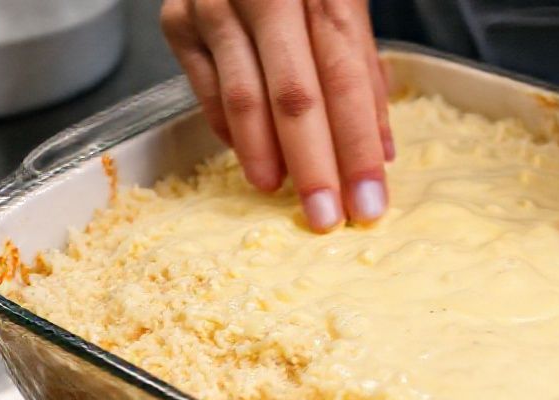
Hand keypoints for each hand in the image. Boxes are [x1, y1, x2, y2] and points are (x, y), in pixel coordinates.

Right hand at [160, 0, 393, 231]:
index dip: (358, 146)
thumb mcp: (345, 1)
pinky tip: (252, 156)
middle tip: (327, 219)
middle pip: (295, 95)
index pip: (347, 79)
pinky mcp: (177, 19)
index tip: (369, 201)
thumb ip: (363, 69)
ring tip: (282, 194)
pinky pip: (205, 89)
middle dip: (315, 167)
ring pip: (244, 97)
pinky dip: (230, 129)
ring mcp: (215, 3)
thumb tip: (381, 150)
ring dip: (265, 156)